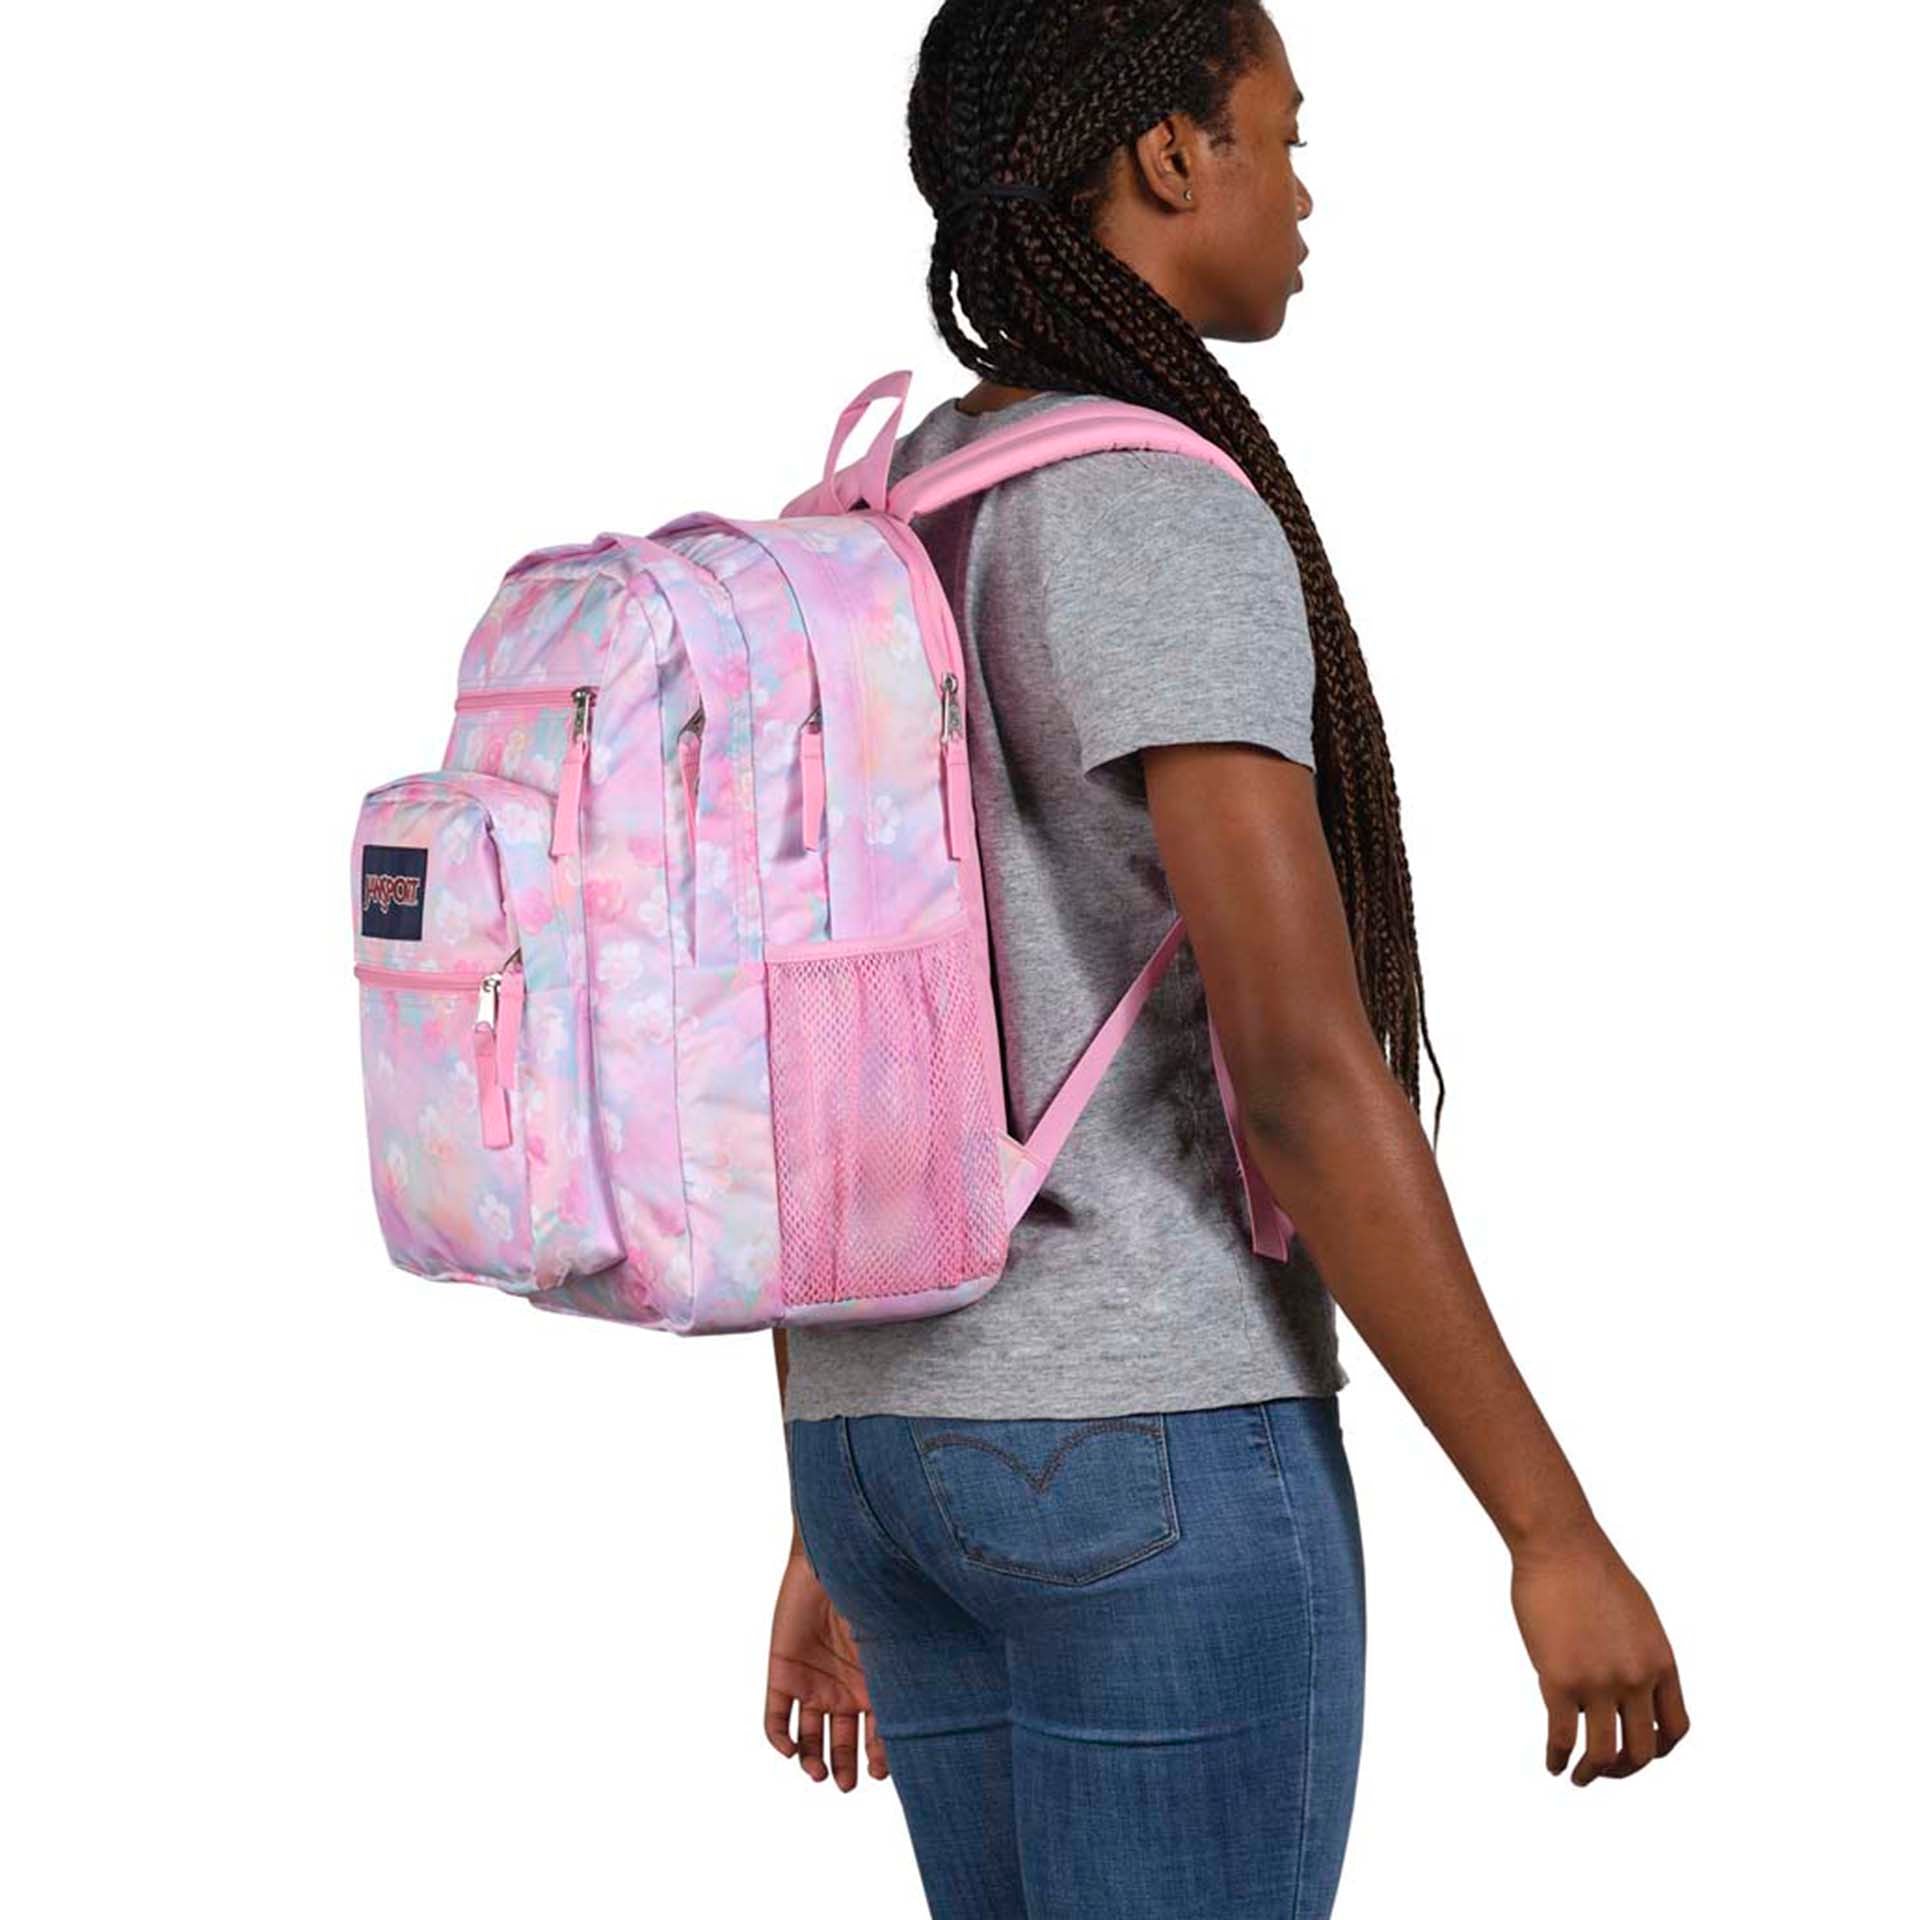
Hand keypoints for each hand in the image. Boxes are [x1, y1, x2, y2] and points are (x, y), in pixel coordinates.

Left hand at [764, 1547, 888, 1790]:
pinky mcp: (782, 1673)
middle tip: (847, 1785)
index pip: (876, 1734)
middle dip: (844, 1768)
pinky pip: (775, 1718)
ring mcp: (811, 1682)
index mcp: (873, 1685)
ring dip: (813, 1760)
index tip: (881, 1773)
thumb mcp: (895, 1646)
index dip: (879, 1758)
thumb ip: (910, 1682)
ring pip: (809, 1737)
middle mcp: (843, 1688)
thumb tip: (947, 1719)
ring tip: (819, 1774)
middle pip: (842, 1742)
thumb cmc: (874, 1598)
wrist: (834, 1558)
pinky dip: (780, 1740)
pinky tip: (790, 1752)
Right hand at [1510, 1521, 1689, 1784]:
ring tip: (1578, 1778)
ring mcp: (1599, 1683)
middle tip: (1605, 1772)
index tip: (1638, 1752)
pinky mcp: (1559, 1681)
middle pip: (1642, 1751)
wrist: (1558, 1544)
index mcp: (1661, 1663)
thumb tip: (1629, 1682)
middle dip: (1625, 1770)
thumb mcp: (1637, 1615)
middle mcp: (1636, 1680)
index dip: (1659, 1750)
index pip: (1674, 1728)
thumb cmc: (1590, 1569)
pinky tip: (1552, 1764)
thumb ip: (1640, 1653)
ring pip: (1603, 1753)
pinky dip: (1557, 1758)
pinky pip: (1562, 1737)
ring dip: (1592, 1774)